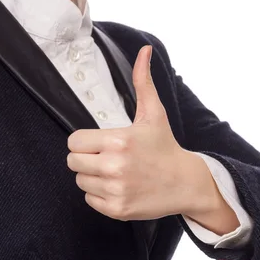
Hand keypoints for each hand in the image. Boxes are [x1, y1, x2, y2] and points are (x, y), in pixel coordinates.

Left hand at [66, 45, 216, 221]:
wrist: (186, 183)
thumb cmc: (164, 146)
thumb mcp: (154, 113)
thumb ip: (143, 82)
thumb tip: (144, 50)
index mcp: (118, 141)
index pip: (73, 142)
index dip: (83, 141)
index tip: (97, 142)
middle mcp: (114, 167)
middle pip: (73, 162)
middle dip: (85, 158)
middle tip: (104, 156)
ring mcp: (115, 190)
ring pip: (80, 181)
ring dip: (91, 176)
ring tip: (113, 171)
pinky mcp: (117, 209)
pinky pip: (89, 199)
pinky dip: (99, 194)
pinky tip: (117, 186)